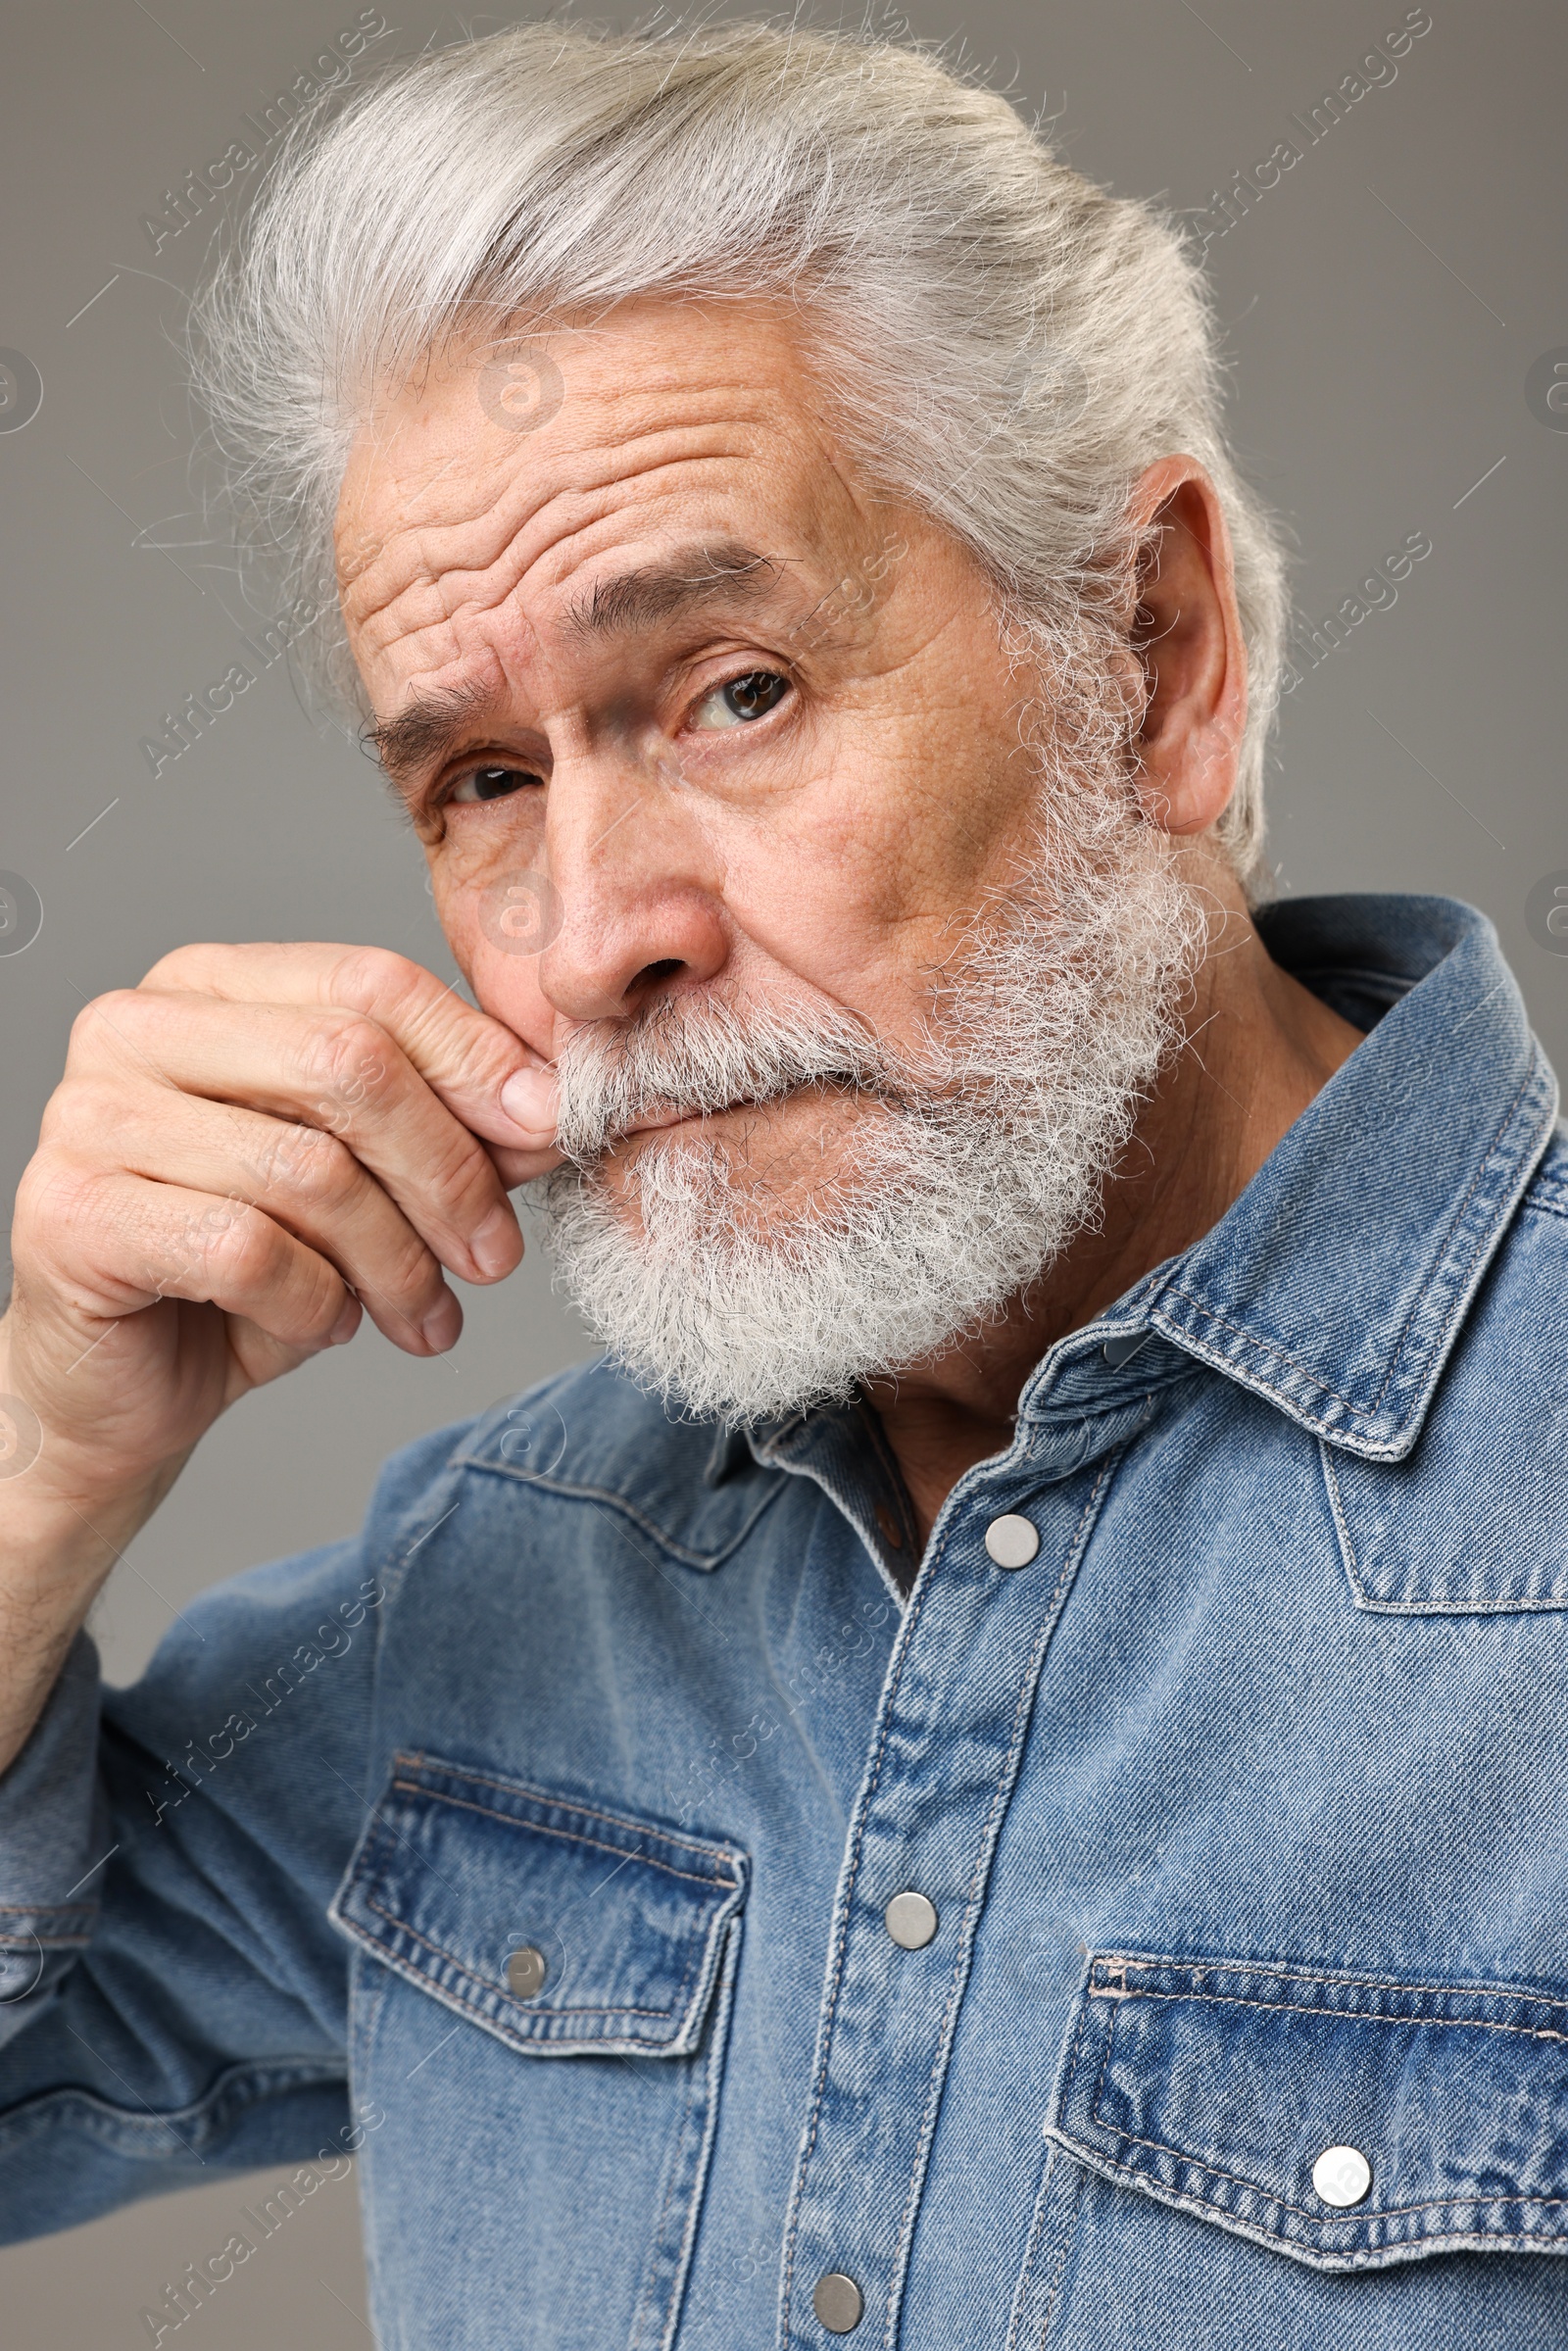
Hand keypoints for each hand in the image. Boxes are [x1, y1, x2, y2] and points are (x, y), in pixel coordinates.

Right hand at [2, 942, 561, 1521]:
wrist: (122, 1387)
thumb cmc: (243, 1271)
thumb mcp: (369, 1184)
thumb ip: (452, 1128)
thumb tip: (552, 1106)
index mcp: (209, 986)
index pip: (370, 983)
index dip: (477, 1058)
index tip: (549, 1131)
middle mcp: (135, 1027)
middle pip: (349, 1063)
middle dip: (449, 1172)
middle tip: (493, 1256)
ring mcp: (89, 1116)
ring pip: (308, 1169)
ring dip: (395, 1261)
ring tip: (418, 1312)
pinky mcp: (71, 1215)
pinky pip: (246, 1251)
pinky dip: (314, 1304)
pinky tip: (326, 1324)